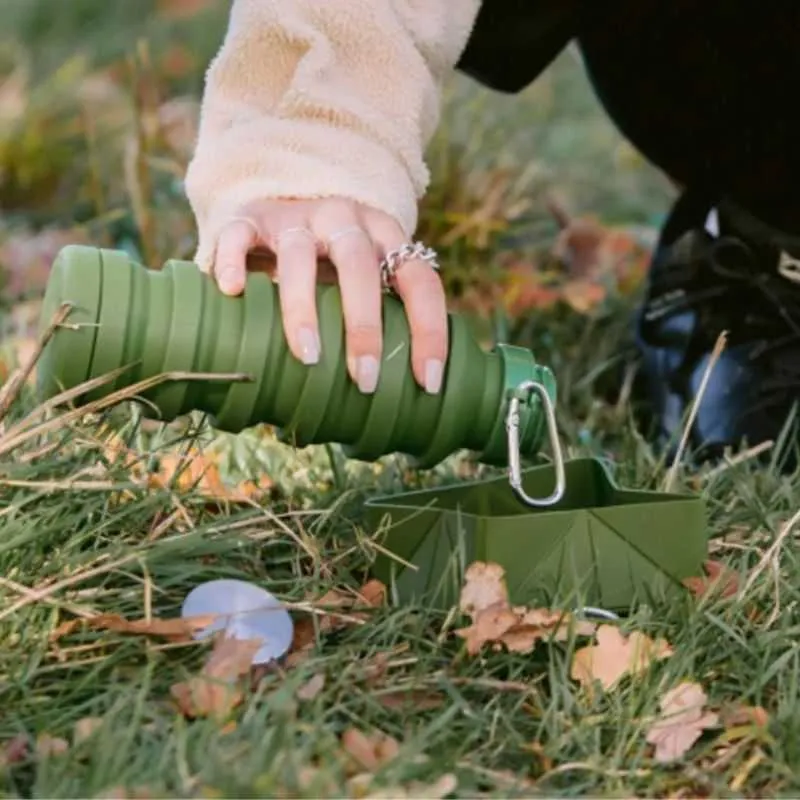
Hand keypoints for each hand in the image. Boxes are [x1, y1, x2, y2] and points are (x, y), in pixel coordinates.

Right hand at [211, 198, 447, 394]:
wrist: (286, 199)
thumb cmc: (334, 263)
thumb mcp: (368, 277)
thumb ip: (383, 317)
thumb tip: (402, 401)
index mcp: (385, 237)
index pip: (420, 281)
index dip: (430, 331)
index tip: (427, 383)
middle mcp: (345, 220)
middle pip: (359, 266)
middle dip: (365, 326)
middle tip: (364, 379)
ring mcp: (296, 218)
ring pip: (299, 255)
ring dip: (303, 308)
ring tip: (308, 357)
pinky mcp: (251, 217)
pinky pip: (239, 233)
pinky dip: (234, 260)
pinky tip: (232, 290)